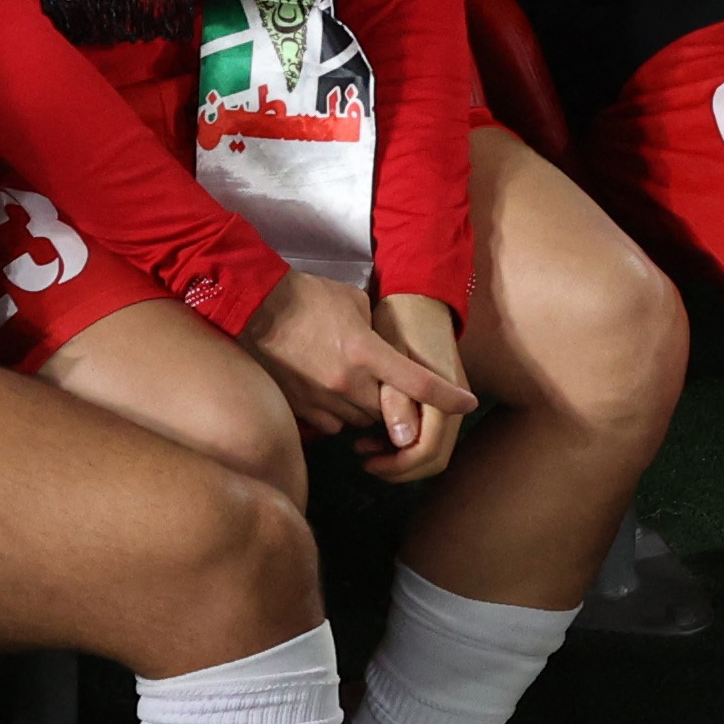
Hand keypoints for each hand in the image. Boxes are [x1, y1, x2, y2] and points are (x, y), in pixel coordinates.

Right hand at [244, 267, 476, 457]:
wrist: (255, 306)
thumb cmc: (307, 297)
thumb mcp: (355, 302)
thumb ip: (377, 330)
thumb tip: (387, 347)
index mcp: (367, 351)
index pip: (419, 383)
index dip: (448, 397)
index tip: (469, 404)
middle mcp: (348, 382)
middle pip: (390, 411)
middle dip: (395, 403)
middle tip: (390, 386)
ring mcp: (322, 399)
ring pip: (361, 421)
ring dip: (366, 409)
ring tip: (356, 384)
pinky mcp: (301, 408)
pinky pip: (332, 426)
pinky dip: (339, 415)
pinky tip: (331, 393)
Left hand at [361, 294, 470, 482]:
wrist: (420, 299)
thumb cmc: (400, 323)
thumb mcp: (391, 358)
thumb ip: (397, 401)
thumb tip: (404, 442)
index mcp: (443, 394)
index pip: (428, 449)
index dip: (398, 464)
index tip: (368, 461)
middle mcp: (454, 404)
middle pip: (434, 458)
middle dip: (400, 467)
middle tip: (365, 459)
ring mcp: (452, 402)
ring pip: (432, 449)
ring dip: (401, 457)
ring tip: (366, 446)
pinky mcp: (442, 400)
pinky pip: (430, 434)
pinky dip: (406, 442)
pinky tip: (378, 433)